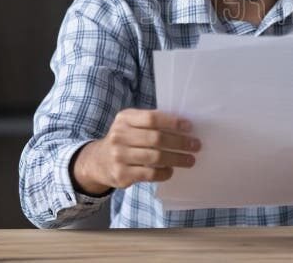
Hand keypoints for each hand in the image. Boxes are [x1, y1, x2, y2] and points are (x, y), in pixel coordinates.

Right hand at [71, 109, 200, 194]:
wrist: (97, 161)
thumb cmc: (124, 140)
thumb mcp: (130, 124)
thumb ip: (150, 123)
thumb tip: (183, 127)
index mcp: (125, 119)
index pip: (152, 118)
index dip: (172, 122)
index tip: (189, 127)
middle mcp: (119, 136)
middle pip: (156, 138)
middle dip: (180, 142)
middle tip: (195, 145)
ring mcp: (119, 156)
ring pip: (155, 157)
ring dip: (177, 159)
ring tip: (190, 160)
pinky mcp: (121, 175)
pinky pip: (150, 174)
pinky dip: (165, 173)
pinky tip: (171, 171)